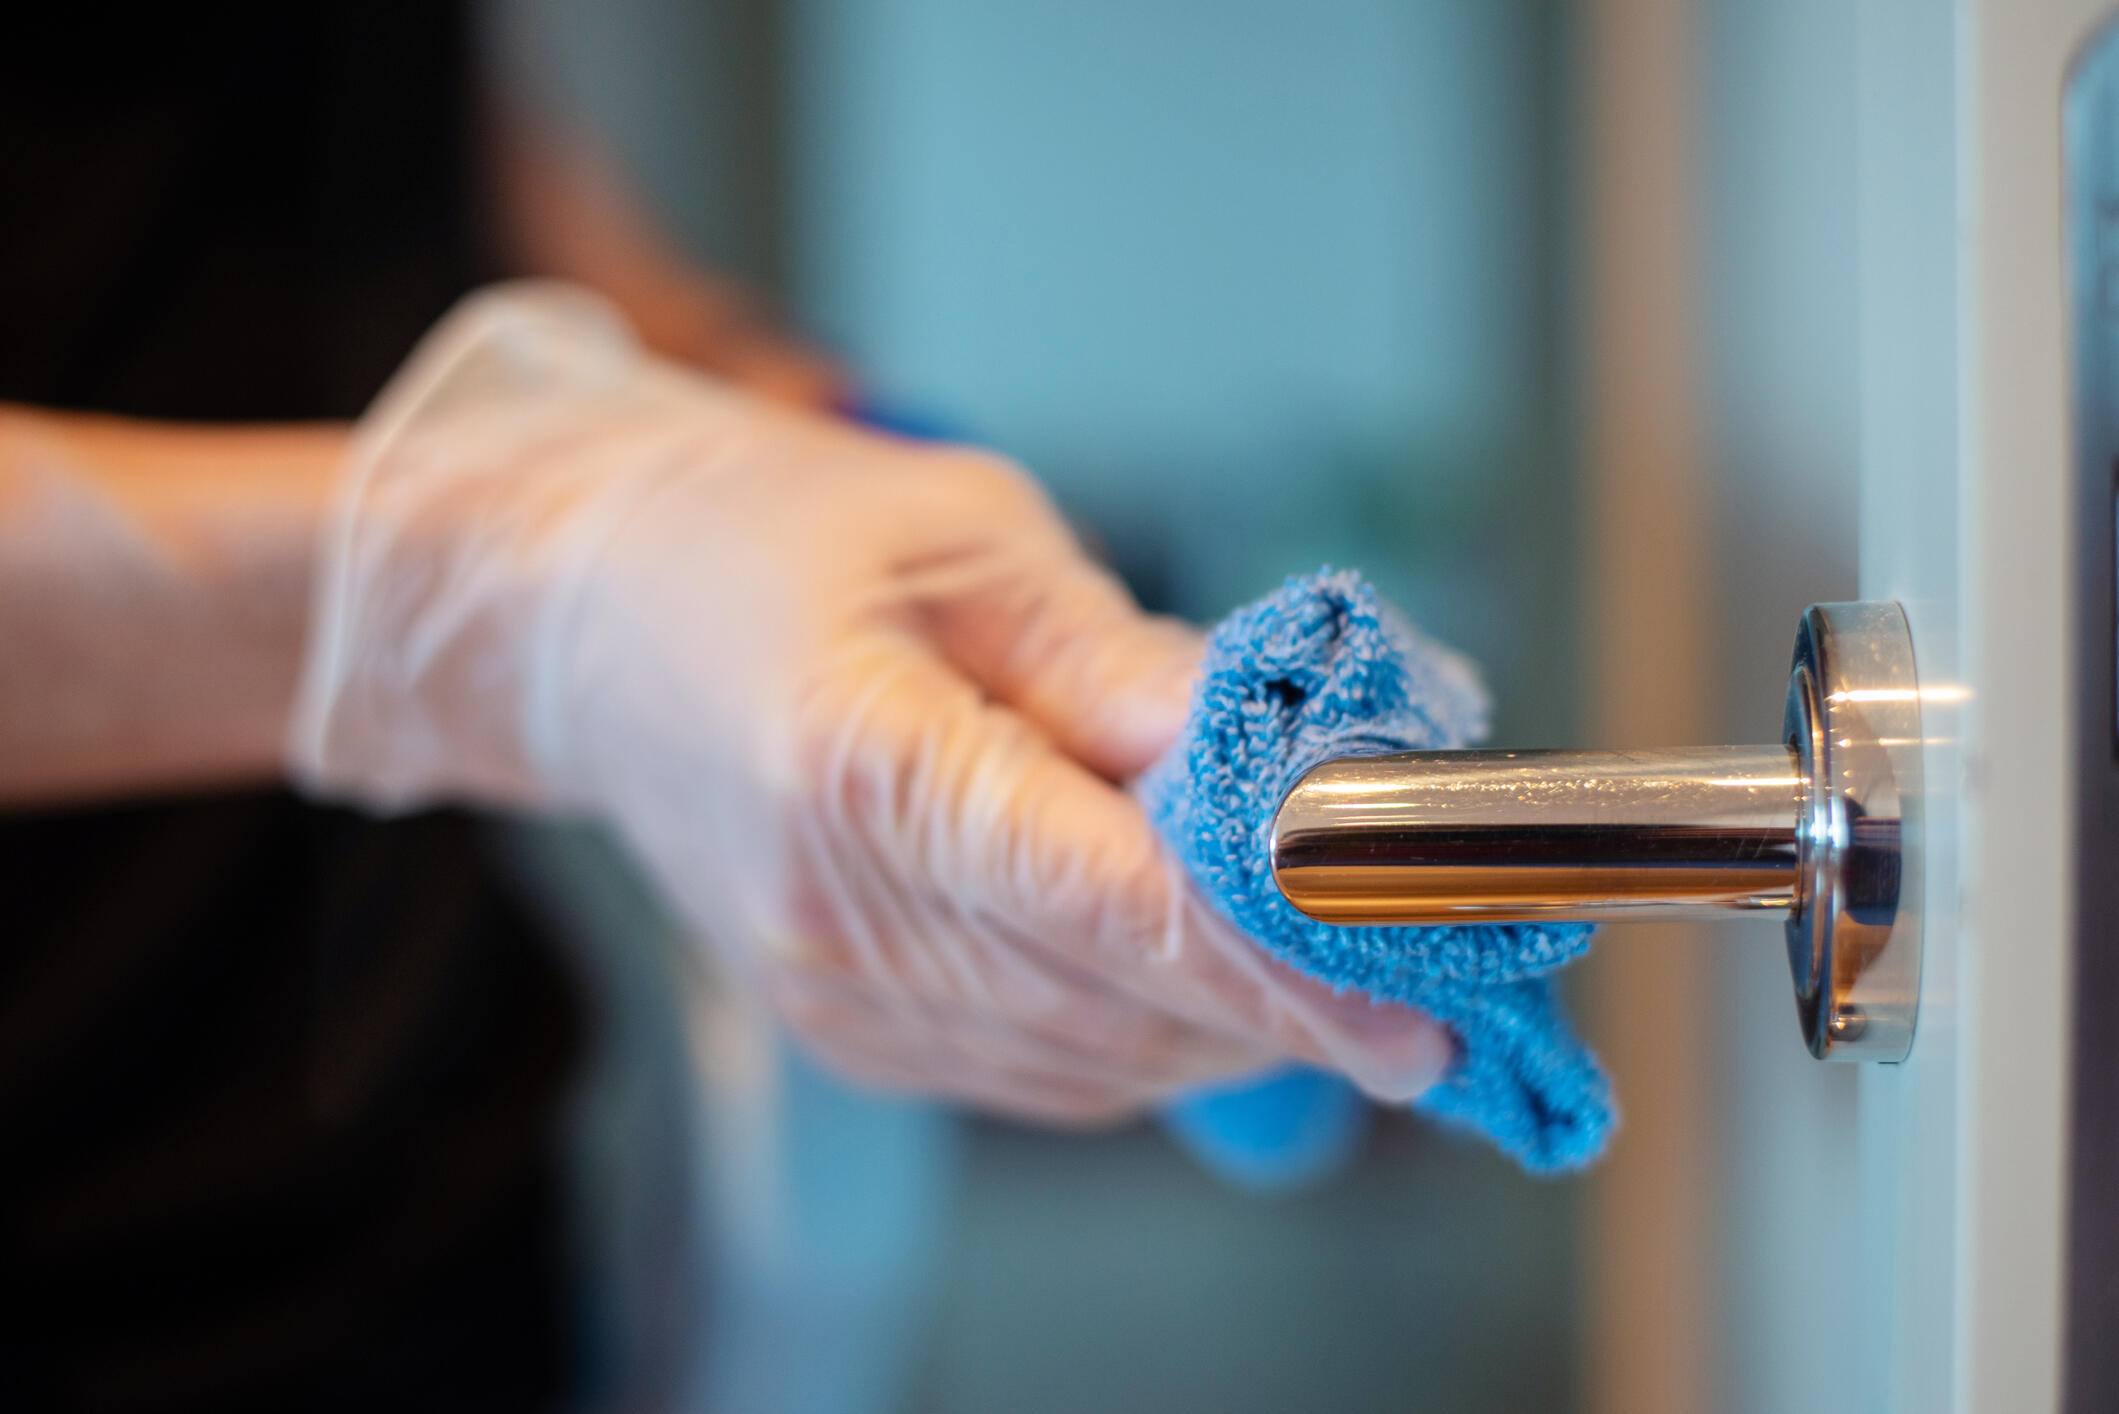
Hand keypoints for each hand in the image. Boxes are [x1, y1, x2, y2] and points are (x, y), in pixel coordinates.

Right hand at [291, 284, 1449, 1123]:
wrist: (584, 620)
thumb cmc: (761, 537)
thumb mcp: (959, 534)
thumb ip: (1114, 663)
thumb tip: (1273, 759)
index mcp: (857, 761)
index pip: (1108, 901)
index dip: (1276, 959)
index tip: (1412, 1004)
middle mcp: (838, 911)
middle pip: (1119, 1000)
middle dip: (1291, 997)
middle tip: (1430, 966)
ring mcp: (835, 990)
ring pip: (1093, 1059)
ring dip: (1232, 1025)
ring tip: (1340, 962)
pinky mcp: (847, 1025)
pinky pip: (1039, 1069)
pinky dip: (1148, 1034)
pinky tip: (1206, 973)